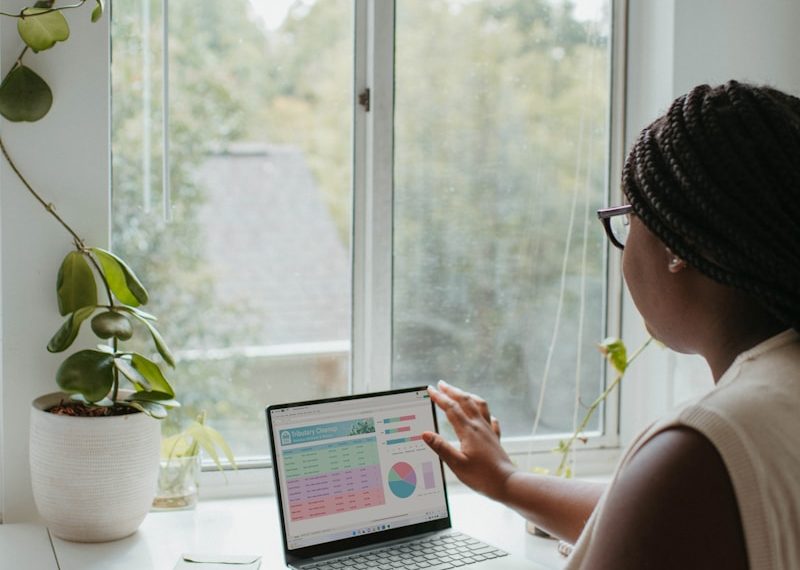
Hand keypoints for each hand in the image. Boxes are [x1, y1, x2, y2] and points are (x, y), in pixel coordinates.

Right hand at [422, 380, 515, 500]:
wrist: (507, 483)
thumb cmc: (482, 476)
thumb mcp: (456, 464)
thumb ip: (441, 447)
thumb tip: (425, 434)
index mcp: (468, 431)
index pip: (451, 408)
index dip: (439, 397)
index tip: (430, 389)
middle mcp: (479, 427)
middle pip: (465, 401)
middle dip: (452, 391)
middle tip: (441, 384)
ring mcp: (489, 431)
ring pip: (479, 406)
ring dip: (468, 396)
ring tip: (461, 392)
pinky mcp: (495, 438)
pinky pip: (491, 420)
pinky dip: (485, 413)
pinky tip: (485, 415)